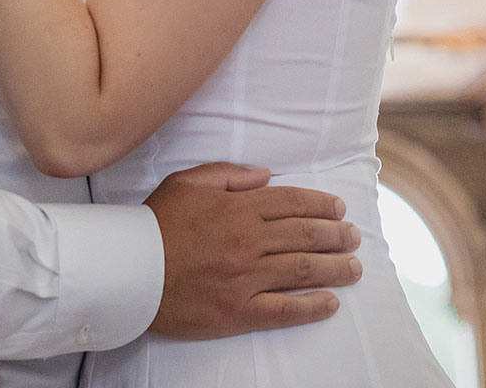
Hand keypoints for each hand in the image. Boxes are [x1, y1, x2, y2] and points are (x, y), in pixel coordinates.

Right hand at [144, 162, 361, 339]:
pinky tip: (331, 303)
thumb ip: (229, 175)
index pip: (291, 203)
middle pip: (305, 235)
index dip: (320, 205)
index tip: (338, 209)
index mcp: (238, 209)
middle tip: (353, 237)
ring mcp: (247, 279)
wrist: (130, 270)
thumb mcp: (188, 182)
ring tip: (355, 267)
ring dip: (335, 268)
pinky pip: (285, 311)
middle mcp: (249, 242)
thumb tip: (266, 176)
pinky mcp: (240, 311)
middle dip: (336, 235)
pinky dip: (312, 307)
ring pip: (303, 271)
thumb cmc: (156, 223)